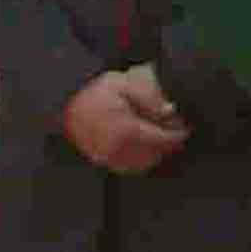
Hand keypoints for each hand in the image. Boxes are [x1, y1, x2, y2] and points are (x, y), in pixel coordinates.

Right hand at [59, 66, 188, 173]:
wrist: (66, 101)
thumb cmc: (96, 91)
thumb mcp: (125, 84)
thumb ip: (150, 98)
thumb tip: (170, 111)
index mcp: (125, 130)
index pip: (159, 139)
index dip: (176, 136)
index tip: (184, 131)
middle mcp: (117, 148)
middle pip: (154, 153)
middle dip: (167, 144)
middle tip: (175, 133)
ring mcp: (108, 157)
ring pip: (142, 163)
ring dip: (155, 153)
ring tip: (162, 140)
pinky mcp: (101, 160)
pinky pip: (128, 166)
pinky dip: (140, 160)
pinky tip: (145, 148)